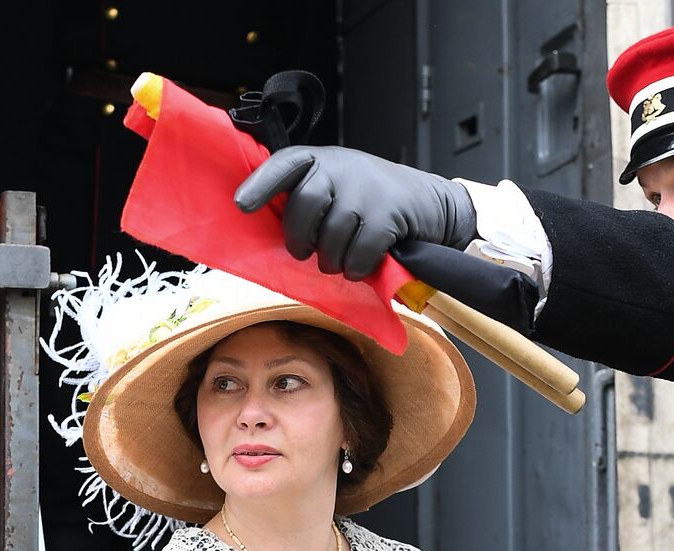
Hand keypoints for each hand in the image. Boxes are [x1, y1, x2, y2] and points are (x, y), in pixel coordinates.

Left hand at [234, 146, 477, 280]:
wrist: (432, 203)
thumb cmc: (375, 200)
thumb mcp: (340, 185)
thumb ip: (308, 196)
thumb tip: (269, 228)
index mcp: (321, 160)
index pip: (285, 165)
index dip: (261, 185)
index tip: (242, 206)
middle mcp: (342, 168)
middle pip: (304, 207)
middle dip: (301, 239)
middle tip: (307, 252)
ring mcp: (367, 190)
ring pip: (332, 237)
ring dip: (333, 260)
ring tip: (341, 260)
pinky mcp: (389, 214)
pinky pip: (360, 252)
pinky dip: (358, 267)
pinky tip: (362, 265)